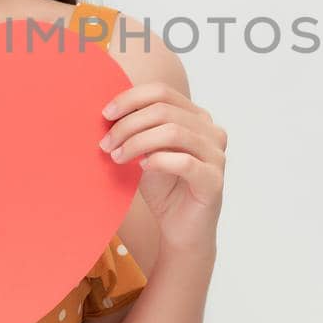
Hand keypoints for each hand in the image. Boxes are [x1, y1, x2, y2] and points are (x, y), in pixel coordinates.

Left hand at [99, 82, 226, 253]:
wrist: (180, 230)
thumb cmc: (164, 188)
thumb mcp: (146, 151)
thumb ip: (137, 129)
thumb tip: (109, 110)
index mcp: (197, 117)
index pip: (162, 93)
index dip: (130, 98)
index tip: (106, 114)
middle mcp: (212, 131)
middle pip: (164, 111)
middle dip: (128, 124)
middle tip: (106, 143)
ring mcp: (216, 155)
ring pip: (173, 132)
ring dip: (137, 142)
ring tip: (117, 157)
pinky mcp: (214, 181)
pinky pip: (184, 162)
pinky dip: (157, 161)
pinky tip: (141, 168)